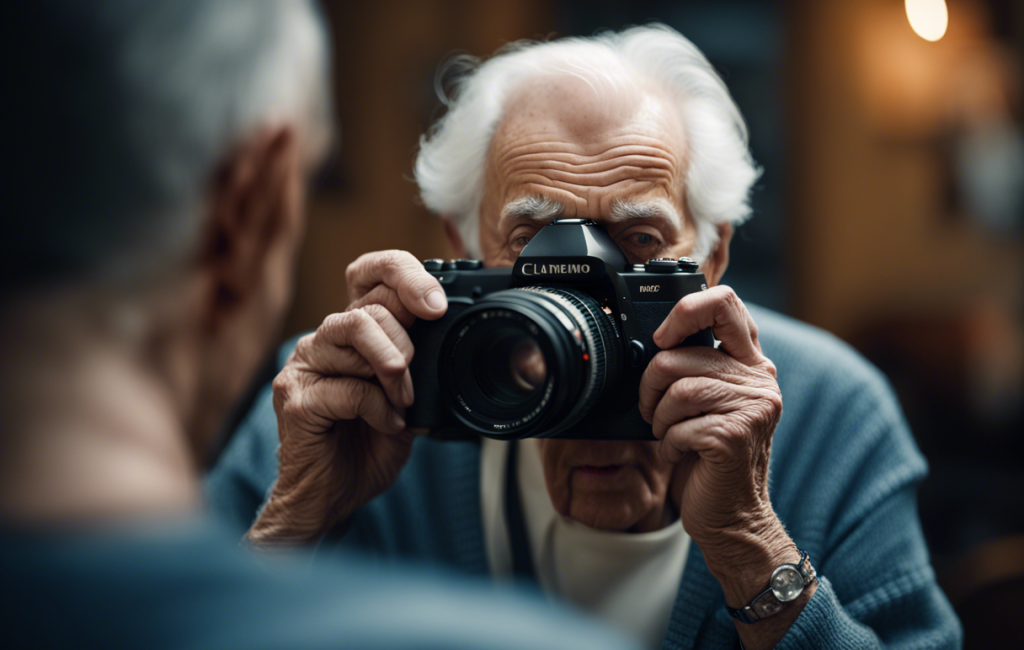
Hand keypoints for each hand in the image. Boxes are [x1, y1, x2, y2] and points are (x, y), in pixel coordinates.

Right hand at [247, 250, 446, 546]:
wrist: (331, 497)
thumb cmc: (367, 445)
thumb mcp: (407, 397)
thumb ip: (419, 362)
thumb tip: (448, 330)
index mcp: (352, 332)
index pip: (370, 273)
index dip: (405, 275)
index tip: (436, 304)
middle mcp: (324, 341)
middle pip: (369, 304)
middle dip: (407, 342)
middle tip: (413, 382)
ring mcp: (304, 366)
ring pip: (353, 330)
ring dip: (392, 369)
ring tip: (402, 402)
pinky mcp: (294, 397)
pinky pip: (346, 386)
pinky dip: (377, 408)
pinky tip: (386, 425)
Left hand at [638, 286, 798, 605]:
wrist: (732, 519)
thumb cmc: (708, 459)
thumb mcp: (704, 402)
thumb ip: (694, 364)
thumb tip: (654, 335)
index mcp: (751, 363)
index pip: (724, 302)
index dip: (684, 310)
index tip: (660, 338)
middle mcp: (759, 379)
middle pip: (678, 354)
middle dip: (650, 386)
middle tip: (654, 410)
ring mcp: (752, 406)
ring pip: (676, 389)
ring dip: (659, 418)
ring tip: (672, 434)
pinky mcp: (735, 435)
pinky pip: (678, 425)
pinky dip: (670, 444)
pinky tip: (684, 455)